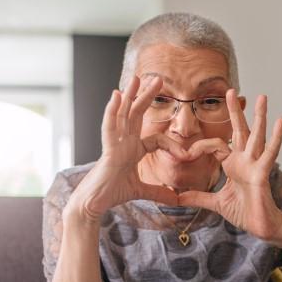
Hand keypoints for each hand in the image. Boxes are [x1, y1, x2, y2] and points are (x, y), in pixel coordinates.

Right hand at [64, 75, 181, 223]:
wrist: (95, 203)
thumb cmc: (112, 194)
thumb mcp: (141, 191)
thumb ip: (158, 193)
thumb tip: (175, 199)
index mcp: (132, 150)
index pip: (156, 139)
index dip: (172, 145)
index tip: (186, 155)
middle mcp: (123, 143)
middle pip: (136, 114)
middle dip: (146, 97)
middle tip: (158, 80)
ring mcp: (114, 144)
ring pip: (122, 114)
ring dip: (129, 95)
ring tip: (136, 78)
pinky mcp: (107, 150)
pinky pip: (109, 127)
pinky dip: (112, 111)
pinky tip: (116, 95)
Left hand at [178, 91, 281, 240]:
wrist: (260, 227)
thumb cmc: (244, 213)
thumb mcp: (215, 203)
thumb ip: (198, 197)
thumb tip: (177, 198)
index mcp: (233, 165)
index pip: (215, 145)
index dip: (199, 147)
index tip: (184, 154)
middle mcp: (245, 161)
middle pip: (239, 130)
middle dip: (235, 111)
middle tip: (230, 90)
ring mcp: (255, 165)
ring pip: (256, 136)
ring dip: (259, 116)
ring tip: (262, 97)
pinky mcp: (263, 173)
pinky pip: (270, 152)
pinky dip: (276, 137)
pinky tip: (281, 120)